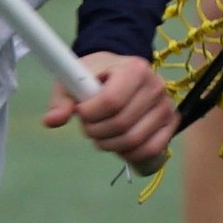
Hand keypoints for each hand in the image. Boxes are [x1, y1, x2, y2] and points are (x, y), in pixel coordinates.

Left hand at [44, 50, 180, 167]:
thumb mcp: (73, 80)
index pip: (111, 101)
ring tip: (101, 134)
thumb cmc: (95, 75)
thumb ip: (61, 100)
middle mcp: (156, 86)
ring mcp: (166, 106)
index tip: (80, 111)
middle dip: (96, 131)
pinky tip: (118, 144)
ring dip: (109, 144)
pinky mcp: (170, 123)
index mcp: (135, 68)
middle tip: (88, 125)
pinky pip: (151, 149)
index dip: (90, 114)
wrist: (119, 72)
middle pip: (121, 124)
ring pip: (134, 140)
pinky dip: (130, 153)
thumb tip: (51, 121)